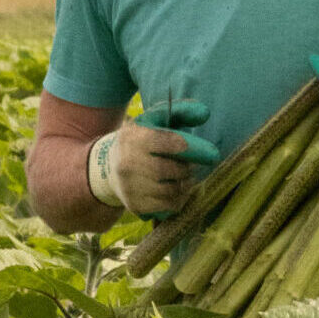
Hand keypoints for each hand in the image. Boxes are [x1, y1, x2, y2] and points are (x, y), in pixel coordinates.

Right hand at [86, 99, 219, 215]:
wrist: (110, 168)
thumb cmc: (142, 139)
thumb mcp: (155, 119)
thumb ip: (181, 111)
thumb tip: (205, 113)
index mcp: (133, 137)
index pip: (168, 142)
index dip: (191, 148)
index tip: (208, 152)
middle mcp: (127, 163)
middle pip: (170, 170)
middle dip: (187, 168)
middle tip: (192, 165)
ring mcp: (129, 186)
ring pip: (171, 190)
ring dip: (186, 184)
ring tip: (185, 176)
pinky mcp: (134, 205)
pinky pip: (168, 206)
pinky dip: (180, 199)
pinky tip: (178, 190)